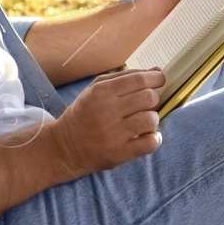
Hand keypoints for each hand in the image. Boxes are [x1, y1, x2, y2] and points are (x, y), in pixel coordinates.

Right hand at [49, 67, 165, 179]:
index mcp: (102, 92)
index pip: (139, 80)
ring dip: (152, 120)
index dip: (156, 79)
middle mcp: (107, 111)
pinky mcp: (119, 153)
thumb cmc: (84, 113)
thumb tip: (157, 71)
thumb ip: (126, 78)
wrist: (64, 146)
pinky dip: (154, 139)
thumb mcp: (97, 89)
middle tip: (146, 105)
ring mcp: (113, 134)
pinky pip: (150, 143)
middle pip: (148, 98)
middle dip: (153, 100)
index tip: (159, 81)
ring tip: (143, 123)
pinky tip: (146, 137)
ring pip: (151, 120)